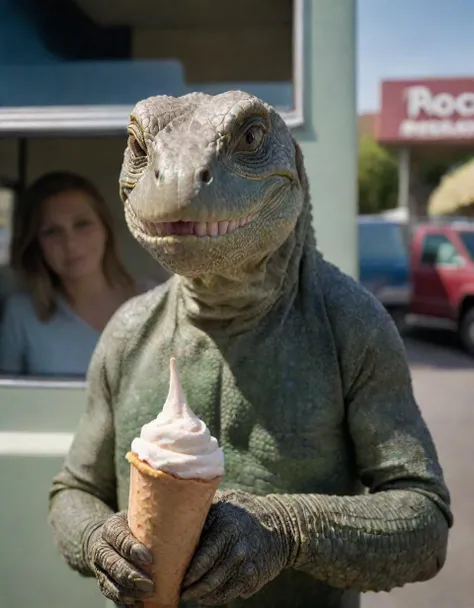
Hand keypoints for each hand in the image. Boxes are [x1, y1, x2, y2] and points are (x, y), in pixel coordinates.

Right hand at [87, 510, 154, 606]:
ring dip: (128, 591)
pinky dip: (124, 598)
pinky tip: (137, 602)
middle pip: (113, 563)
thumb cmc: (132, 526)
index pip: (119, 538)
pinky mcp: (102, 580)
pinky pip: (110, 592)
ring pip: (110, 581)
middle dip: (131, 575)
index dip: (132, 549)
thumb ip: (150, 523)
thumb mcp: (137, 518)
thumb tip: (180, 526)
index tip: (149, 559)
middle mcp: (101, 547)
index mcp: (111, 527)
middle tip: (150, 585)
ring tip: (146, 595)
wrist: (106, 538)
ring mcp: (100, 566)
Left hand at [181, 490, 292, 604]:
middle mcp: (238, 551)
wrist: (280, 526)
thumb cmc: (243, 512)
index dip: (190, 572)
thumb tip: (173, 510)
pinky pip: (231, 594)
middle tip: (180, 592)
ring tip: (190, 595)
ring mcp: (247, 567)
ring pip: (219, 591)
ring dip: (202, 596)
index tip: (177, 578)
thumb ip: (203, 510)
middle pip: (210, 579)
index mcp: (227, 529)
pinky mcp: (253, 579)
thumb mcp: (225, 504)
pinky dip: (216, 598)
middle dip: (192, 589)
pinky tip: (206, 597)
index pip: (204, 557)